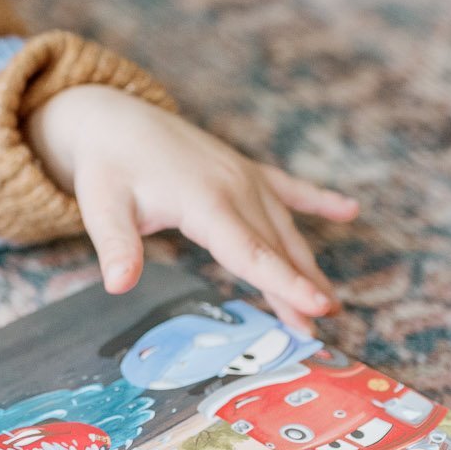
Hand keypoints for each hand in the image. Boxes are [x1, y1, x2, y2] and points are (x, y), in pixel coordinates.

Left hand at [24, 86, 359, 328]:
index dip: (283, 284)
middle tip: (318, 331)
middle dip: (299, 289)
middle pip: (273, 248)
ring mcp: (243, 175)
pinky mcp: (243, 169)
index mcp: (205, 200)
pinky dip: (318, 200)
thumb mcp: (101, 206)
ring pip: (283, 228)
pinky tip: (349, 211)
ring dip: (305, 265)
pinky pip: (288, 187)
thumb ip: (116, 245)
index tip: (314, 309)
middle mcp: (234, 187)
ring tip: (327, 303)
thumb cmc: (106, 166)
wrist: (113, 118)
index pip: (250, 253)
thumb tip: (117, 285)